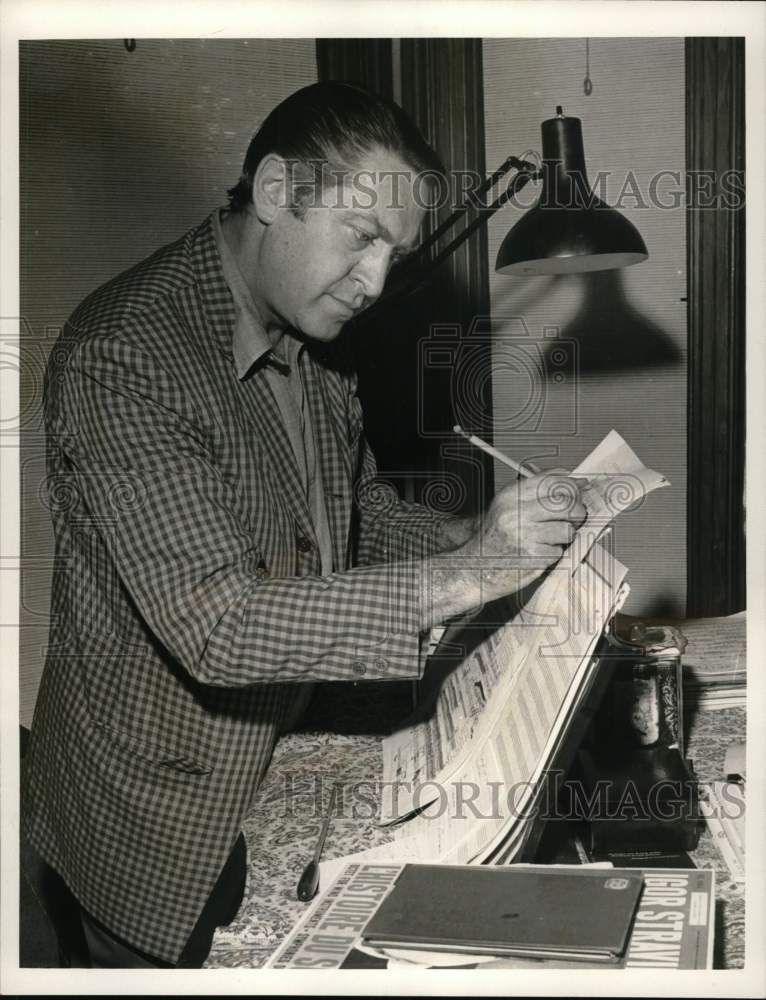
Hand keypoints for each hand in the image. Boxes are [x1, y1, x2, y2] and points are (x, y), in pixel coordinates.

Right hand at [458, 470, 587, 598]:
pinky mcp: (532, 557)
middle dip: (577, 512)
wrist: (475, 567)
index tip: (577, 492)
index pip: (552, 481)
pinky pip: (559, 551)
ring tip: (550, 538)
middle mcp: (516, 513)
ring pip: (567, 530)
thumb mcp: (508, 506)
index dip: (571, 486)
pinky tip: (539, 552)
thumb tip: (576, 481)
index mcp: (511, 496)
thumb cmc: (495, 538)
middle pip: (566, 504)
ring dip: (564, 536)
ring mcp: (524, 535)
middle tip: (573, 518)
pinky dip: (553, 554)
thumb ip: (539, 491)